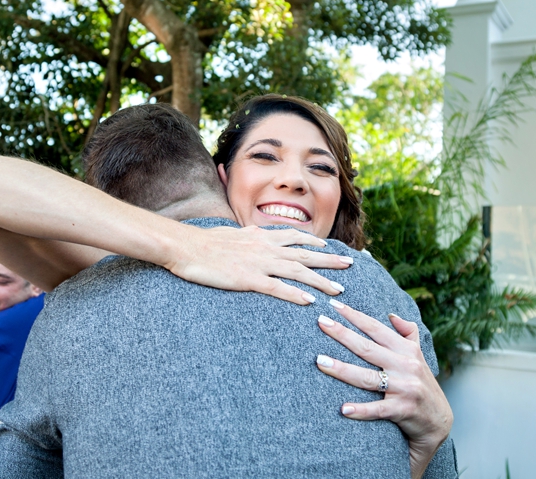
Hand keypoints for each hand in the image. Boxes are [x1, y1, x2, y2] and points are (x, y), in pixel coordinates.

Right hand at [168, 225, 351, 304]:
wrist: (185, 246)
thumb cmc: (202, 242)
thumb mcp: (230, 233)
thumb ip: (246, 235)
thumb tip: (254, 232)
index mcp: (259, 235)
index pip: (294, 237)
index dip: (313, 242)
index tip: (328, 246)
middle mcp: (265, 247)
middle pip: (304, 254)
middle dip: (329, 259)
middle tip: (350, 264)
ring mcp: (258, 263)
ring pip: (298, 271)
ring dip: (320, 280)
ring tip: (339, 289)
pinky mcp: (248, 279)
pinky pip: (277, 288)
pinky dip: (295, 294)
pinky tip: (309, 302)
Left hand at [314, 301, 452, 478]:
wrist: (439, 422)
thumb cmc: (422, 384)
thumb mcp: (419, 357)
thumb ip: (407, 334)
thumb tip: (392, 315)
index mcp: (407, 350)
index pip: (376, 329)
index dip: (355, 315)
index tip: (333, 304)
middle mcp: (407, 365)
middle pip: (367, 348)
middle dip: (342, 334)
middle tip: (320, 322)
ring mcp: (405, 388)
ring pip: (367, 377)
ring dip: (342, 370)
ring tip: (320, 362)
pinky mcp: (403, 410)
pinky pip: (377, 409)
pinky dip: (361, 410)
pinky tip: (343, 409)